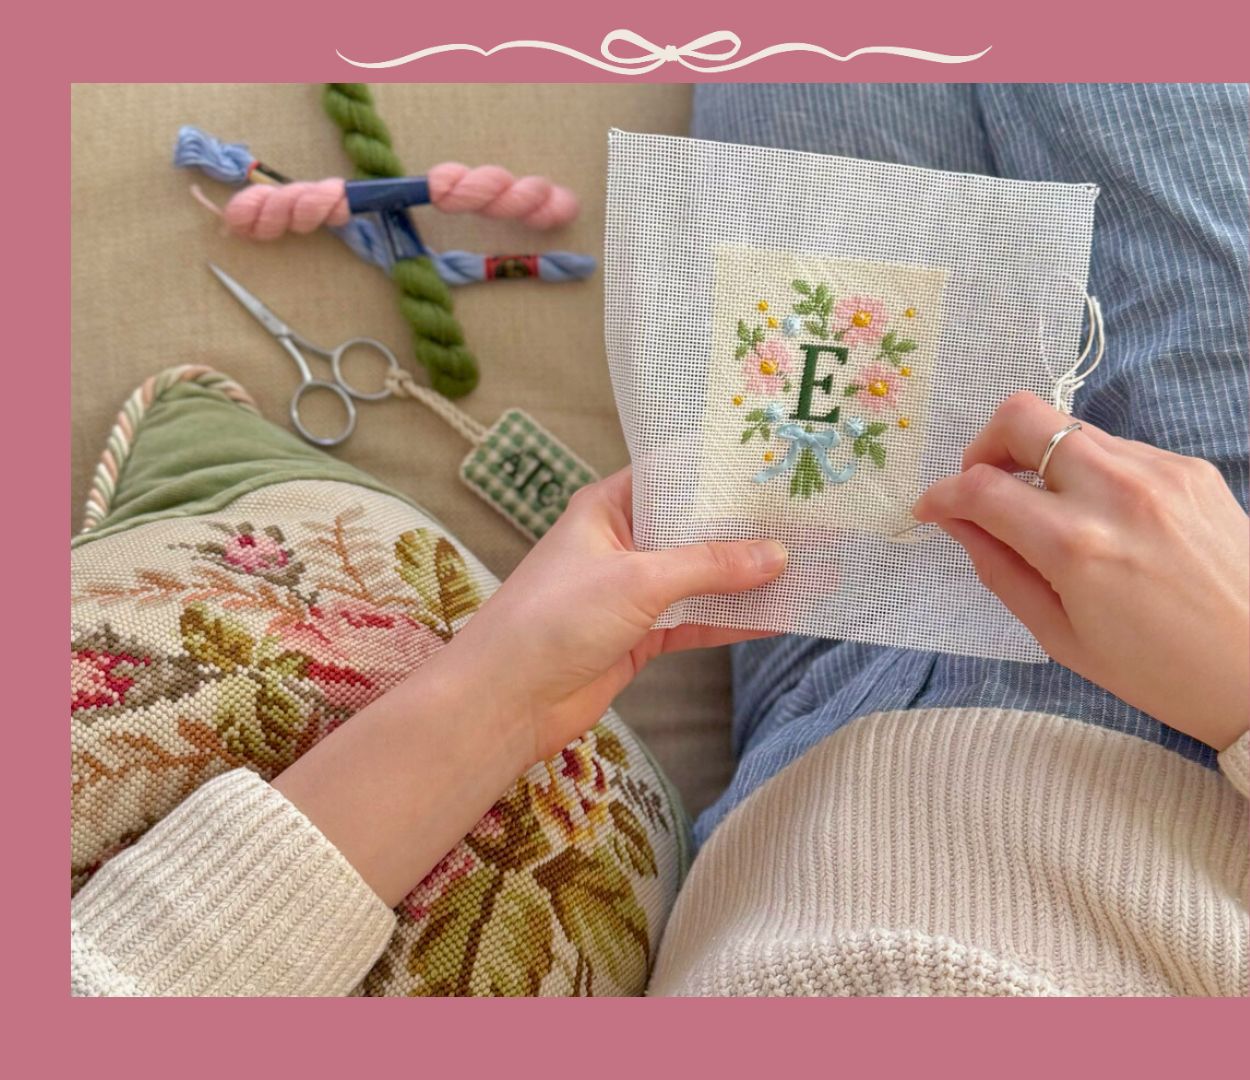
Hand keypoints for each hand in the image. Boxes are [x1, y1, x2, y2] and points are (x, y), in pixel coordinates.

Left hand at [274, 467, 784, 904]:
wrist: (506, 701)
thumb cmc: (556, 618)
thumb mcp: (638, 580)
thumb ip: (711, 566)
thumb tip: (779, 554)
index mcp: (609, 507)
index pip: (675, 476)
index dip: (723, 471)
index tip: (779, 463)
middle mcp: (623, 542)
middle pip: (694, 528)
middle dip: (747, 528)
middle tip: (814, 515)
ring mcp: (632, 591)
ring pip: (701, 577)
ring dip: (747, 578)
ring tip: (812, 564)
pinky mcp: (639, 636)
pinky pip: (696, 620)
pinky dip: (733, 620)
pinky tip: (780, 617)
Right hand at [913, 392, 1247, 750]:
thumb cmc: (1162, 674)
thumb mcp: (1062, 638)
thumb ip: (999, 570)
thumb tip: (955, 523)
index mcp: (1077, 546)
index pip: (980, 488)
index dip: (940, 495)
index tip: (930, 511)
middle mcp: (1116, 491)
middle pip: (1021, 417)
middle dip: (983, 447)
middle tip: (983, 488)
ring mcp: (1160, 471)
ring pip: (1067, 427)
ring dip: (1037, 459)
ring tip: (1043, 510)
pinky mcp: (1190, 469)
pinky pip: (1114, 448)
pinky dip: (1086, 471)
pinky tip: (1099, 519)